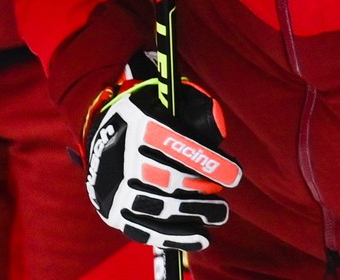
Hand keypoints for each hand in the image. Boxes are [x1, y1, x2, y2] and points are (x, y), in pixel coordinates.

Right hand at [83, 74, 240, 251]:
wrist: (105, 135)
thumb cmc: (150, 118)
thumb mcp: (170, 102)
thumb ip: (198, 113)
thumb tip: (219, 132)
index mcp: (138, 122)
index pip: (174, 143)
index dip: (208, 162)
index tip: (234, 175)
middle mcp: (123, 155)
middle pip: (168, 179)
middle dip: (202, 191)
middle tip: (222, 199)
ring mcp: (116, 186)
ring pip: (160, 207)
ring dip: (194, 214)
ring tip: (218, 214)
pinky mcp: (114, 210)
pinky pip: (146, 229)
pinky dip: (176, 237)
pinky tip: (200, 238)